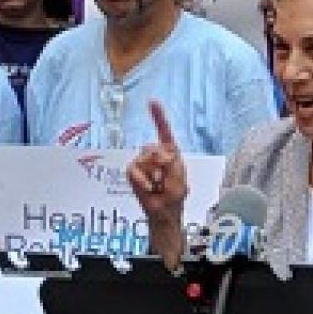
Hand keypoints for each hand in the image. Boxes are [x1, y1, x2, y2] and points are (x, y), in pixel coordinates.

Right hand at [126, 100, 188, 223]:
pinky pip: (134, 170)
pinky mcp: (132, 172)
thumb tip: (159, 154)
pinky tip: (149, 188)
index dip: (158, 116)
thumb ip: (171, 164)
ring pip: (144, 159)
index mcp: (170, 152)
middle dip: (161, 163)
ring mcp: (142, 162)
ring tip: (158, 185)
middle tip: (166, 179)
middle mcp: (155, 154)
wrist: (163, 212)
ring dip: (153, 175)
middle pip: (153, 147)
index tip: (152, 101)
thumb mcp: (179, 178)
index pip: (164, 131)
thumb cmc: (174, 195)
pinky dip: (143, 180)